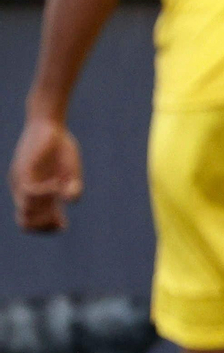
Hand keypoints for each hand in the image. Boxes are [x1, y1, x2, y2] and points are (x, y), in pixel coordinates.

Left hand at [10, 116, 82, 232]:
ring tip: (59, 190)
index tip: (63, 222)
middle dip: (45, 225)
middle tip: (60, 215)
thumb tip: (70, 201)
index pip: (32, 224)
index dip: (47, 229)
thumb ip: (73, 188)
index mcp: (37, 196)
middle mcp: (26, 192)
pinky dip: (47, 192)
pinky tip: (57, 183)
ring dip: (47, 207)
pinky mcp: (22, 171)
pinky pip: (31, 191)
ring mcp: (22, 182)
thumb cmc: (60, 147)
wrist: (48, 124)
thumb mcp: (71, 172)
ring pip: (25, 211)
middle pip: (25, 224)